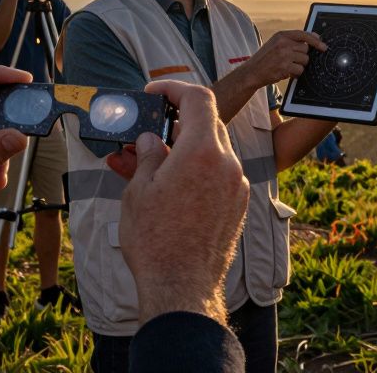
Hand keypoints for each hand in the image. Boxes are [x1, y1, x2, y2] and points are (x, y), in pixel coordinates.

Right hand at [118, 80, 249, 322]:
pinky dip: (193, 172)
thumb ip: (147, 155)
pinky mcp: (237, 205)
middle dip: (173, 124)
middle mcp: (226, 163)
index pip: (198, 98)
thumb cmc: (157, 241)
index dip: (174, 88)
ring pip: (209, 151)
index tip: (154, 93)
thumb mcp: (139, 191)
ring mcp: (236, 185)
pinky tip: (167, 185)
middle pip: (204, 124)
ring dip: (181, 150)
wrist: (182, 287)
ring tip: (145, 163)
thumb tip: (150, 140)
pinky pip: (216, 175)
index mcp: (202, 151)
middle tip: (145, 133)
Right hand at [239, 30, 327, 88]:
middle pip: (306, 50)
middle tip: (291, 60)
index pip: (303, 34)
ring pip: (305, 60)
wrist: (252, 72)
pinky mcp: (285, 67)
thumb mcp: (276, 43)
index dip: (315, 41)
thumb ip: (292, 40)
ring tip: (287, 66)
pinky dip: (295, 74)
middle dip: (302, 57)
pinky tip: (286, 72)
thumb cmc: (265, 59)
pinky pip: (300, 70)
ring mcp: (284, 55)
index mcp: (281, 35)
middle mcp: (283, 43)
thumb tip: (315, 38)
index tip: (323, 46)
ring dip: (299, 66)